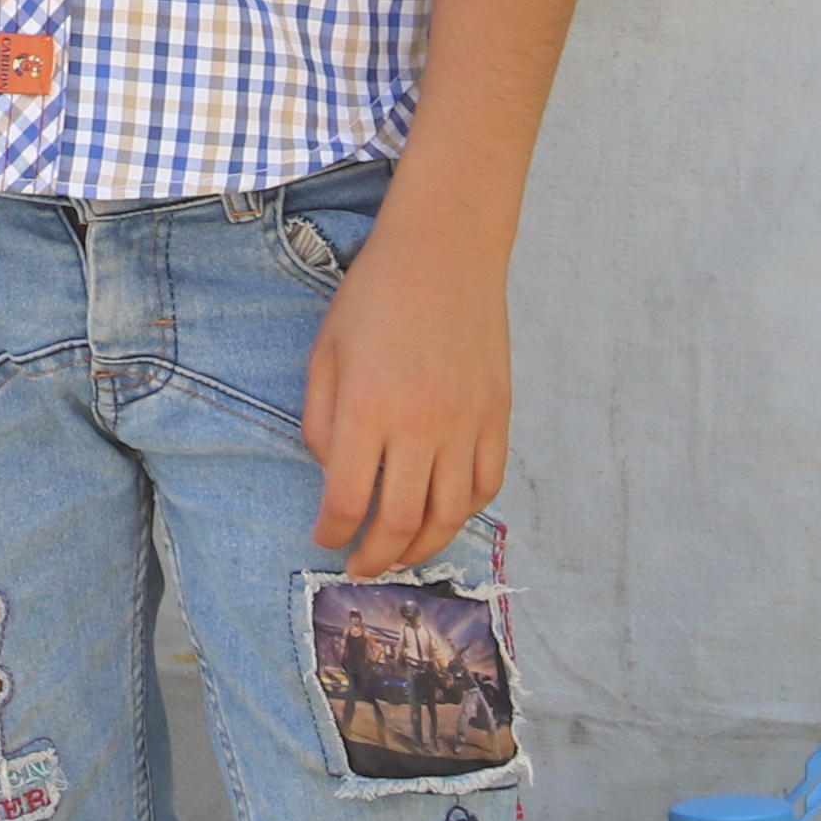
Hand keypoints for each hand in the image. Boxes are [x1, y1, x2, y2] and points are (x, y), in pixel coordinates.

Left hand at [302, 217, 509, 570]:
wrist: (444, 252)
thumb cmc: (374, 297)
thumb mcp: (325, 353)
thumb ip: (322, 420)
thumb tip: (334, 476)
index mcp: (368, 408)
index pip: (347, 499)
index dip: (331, 532)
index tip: (322, 539)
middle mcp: (420, 424)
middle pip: (400, 522)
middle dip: (376, 558)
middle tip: (359, 568)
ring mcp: (466, 423)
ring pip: (449, 514)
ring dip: (422, 547)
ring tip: (400, 557)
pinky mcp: (497, 415)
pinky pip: (486, 483)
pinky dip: (465, 511)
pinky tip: (442, 515)